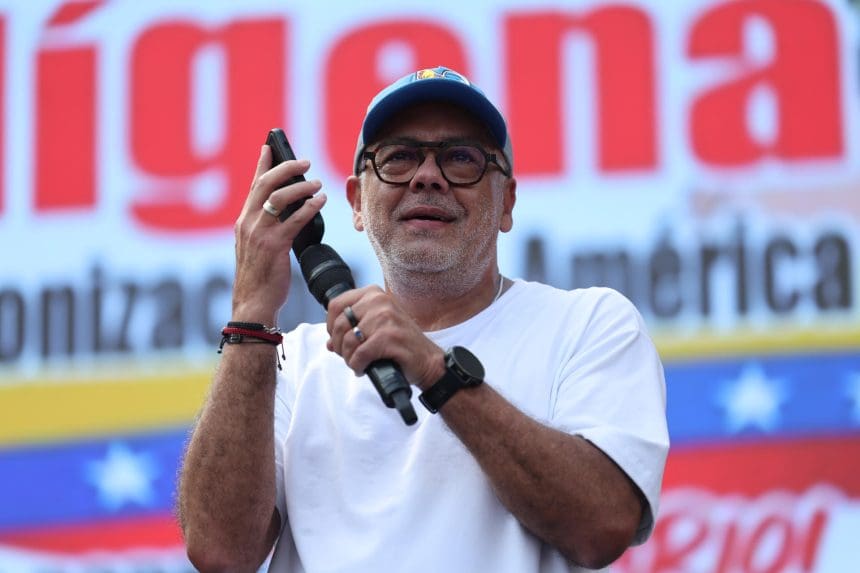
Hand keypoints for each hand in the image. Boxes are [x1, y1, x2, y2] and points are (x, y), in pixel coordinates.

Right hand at [231, 145, 326, 323]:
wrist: (253, 302)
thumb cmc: (259, 277)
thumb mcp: (256, 247)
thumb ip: (264, 227)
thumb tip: (286, 210)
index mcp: (243, 222)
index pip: (253, 186)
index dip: (262, 165)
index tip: (270, 147)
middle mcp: (248, 223)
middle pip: (265, 184)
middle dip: (285, 168)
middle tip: (305, 162)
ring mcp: (259, 234)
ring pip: (279, 198)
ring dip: (301, 187)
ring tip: (317, 183)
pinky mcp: (274, 246)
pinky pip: (294, 220)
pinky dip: (309, 207)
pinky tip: (320, 201)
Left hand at [325, 286, 445, 389]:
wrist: (427, 360)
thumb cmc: (401, 344)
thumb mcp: (376, 328)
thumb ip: (352, 330)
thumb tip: (329, 343)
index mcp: (374, 294)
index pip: (335, 305)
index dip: (331, 326)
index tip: (338, 339)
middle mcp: (379, 301)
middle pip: (339, 324)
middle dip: (339, 345)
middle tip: (349, 356)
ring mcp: (386, 318)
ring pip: (348, 341)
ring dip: (349, 358)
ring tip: (359, 363)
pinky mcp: (389, 337)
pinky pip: (359, 354)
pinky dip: (357, 365)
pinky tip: (364, 368)